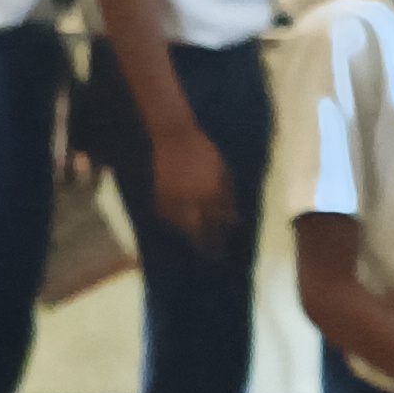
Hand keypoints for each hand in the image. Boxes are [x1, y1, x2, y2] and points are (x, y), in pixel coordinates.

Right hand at [149, 123, 235, 248]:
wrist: (175, 136)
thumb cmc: (205, 152)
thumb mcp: (223, 172)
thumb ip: (228, 197)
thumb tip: (234, 220)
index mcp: (212, 192)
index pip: (218, 222)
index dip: (221, 237)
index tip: (224, 250)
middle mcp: (193, 198)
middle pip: (198, 230)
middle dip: (205, 245)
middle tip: (211, 256)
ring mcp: (174, 196)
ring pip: (180, 225)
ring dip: (189, 235)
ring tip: (195, 241)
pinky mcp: (159, 193)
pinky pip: (165, 215)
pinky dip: (172, 223)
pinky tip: (177, 226)